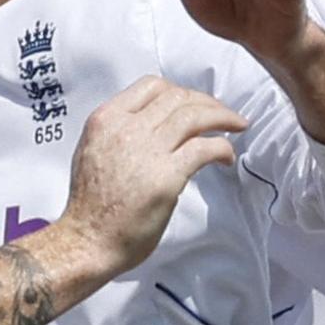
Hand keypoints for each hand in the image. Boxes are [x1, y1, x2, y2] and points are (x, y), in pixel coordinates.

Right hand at [61, 76, 243, 273]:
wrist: (87, 239)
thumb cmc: (89, 204)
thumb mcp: (91, 150)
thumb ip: (116, 132)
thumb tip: (148, 125)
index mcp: (106, 119)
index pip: (151, 85)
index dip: (178, 91)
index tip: (191, 103)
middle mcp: (126, 128)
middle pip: (177, 97)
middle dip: (206, 102)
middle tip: (222, 114)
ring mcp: (147, 150)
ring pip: (195, 116)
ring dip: (223, 117)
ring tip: (236, 125)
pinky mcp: (168, 176)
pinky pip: (205, 147)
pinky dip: (223, 147)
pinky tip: (226, 157)